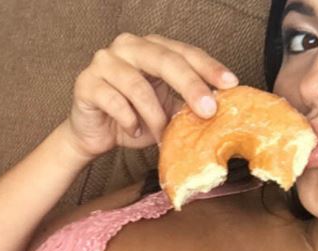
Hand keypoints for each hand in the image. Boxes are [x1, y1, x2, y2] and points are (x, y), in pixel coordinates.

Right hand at [64, 33, 238, 160]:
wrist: (94, 135)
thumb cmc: (131, 119)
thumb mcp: (165, 110)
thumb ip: (186, 104)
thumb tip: (222, 109)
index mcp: (151, 48)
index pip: (184, 52)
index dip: (208, 67)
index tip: (231, 83)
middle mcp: (127, 47)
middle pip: (164, 60)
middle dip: (190, 85)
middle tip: (208, 110)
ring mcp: (104, 62)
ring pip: (137, 85)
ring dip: (154, 115)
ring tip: (161, 133)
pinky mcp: (86, 83)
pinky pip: (113, 100)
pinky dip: (129, 120)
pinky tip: (135, 131)